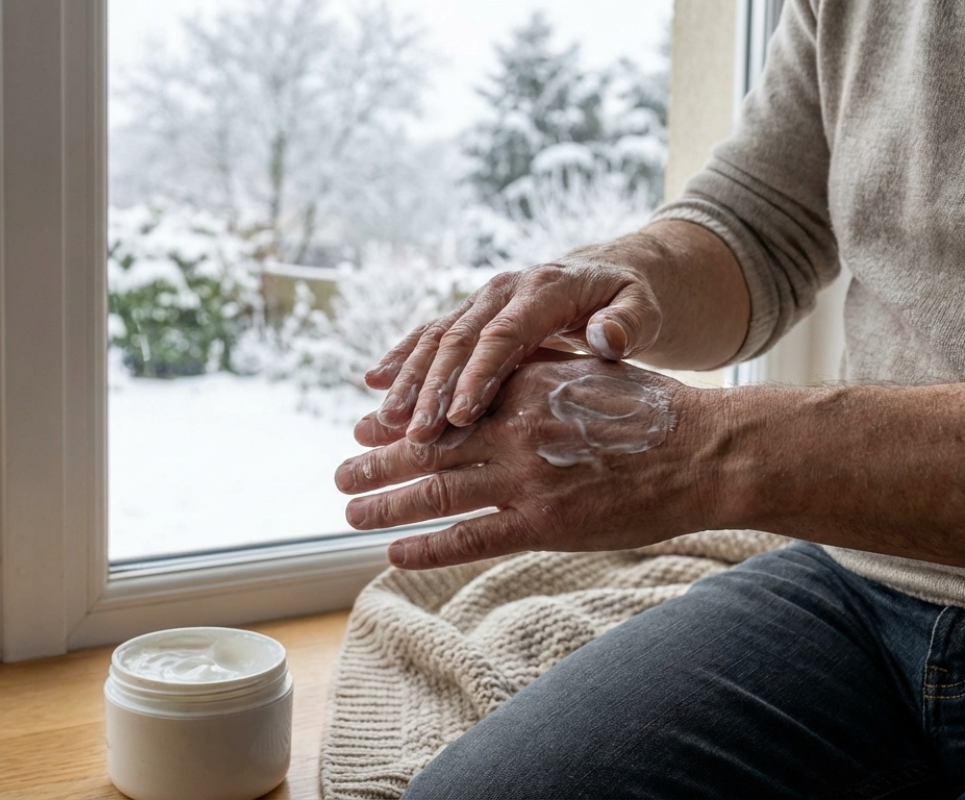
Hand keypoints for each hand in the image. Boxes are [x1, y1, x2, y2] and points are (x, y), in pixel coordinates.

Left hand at [337, 355, 713, 569]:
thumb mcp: (588, 371)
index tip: (366, 424)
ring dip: (385, 503)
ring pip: (436, 492)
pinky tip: (394, 552)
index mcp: (522, 387)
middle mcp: (514, 428)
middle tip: (341, 470)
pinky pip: (471, 537)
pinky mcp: (545, 523)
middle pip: (426, 448)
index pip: (443, 403)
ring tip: (349, 509)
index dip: (398, 418)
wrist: (706, 452)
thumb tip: (499, 365)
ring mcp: (527, 477)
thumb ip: (537, 370)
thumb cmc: (651, 411)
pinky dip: (427, 546)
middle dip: (376, 461)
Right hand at [364, 252, 663, 443]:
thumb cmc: (631, 301)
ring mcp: (481, 300)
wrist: (609, 273)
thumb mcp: (644, 308)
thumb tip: (606, 338)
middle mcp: (504, 290)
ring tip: (384, 422)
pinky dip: (401, 359)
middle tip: (413, 435)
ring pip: (435, 339)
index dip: (479, 375)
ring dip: (408, 381)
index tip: (462, 416)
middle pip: (459, 339)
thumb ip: (629, 322)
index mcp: (545, 289)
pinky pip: (429, 334)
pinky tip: (375, 384)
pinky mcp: (468, 313)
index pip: (505, 335)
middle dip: (432, 389)